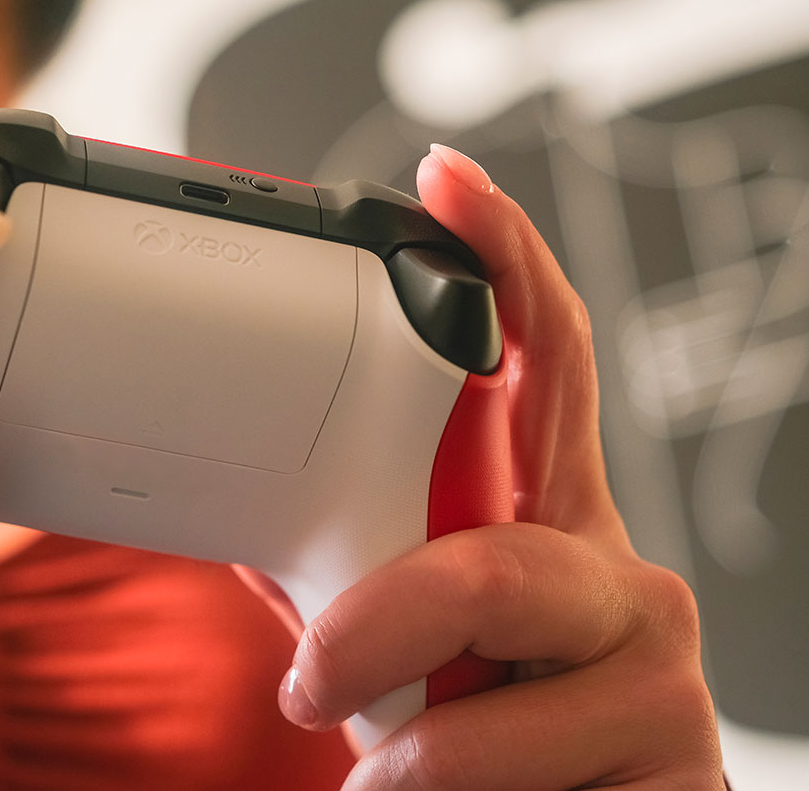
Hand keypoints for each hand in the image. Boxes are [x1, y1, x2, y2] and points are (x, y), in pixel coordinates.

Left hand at [274, 146, 724, 789]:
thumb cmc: (489, 742)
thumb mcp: (416, 640)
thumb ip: (349, 568)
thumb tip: (236, 508)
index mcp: (544, 526)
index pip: (545, 366)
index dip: (505, 265)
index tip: (446, 186)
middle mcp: (612, 574)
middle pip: (501, 535)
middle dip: (390, 611)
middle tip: (318, 674)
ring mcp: (655, 661)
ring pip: (501, 645)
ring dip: (404, 740)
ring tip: (373, 772)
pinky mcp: (679, 756)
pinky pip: (507, 759)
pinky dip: (427, 788)